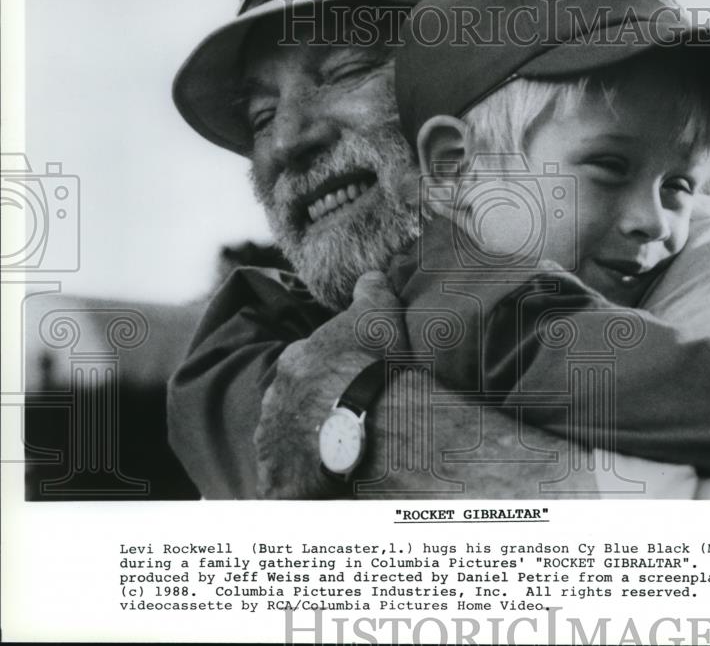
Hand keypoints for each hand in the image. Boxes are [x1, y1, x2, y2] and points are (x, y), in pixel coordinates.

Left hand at [254, 271, 406, 498]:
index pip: (302, 366)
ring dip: (302, 450)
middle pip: (289, 405)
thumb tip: (369, 275)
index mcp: (294, 363)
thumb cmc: (377, 364)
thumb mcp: (379, 311)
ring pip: (282, 445)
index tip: (346, 381)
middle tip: (342, 420)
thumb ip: (371, 290)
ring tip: (335, 458)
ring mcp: (273, 444)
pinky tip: (320, 491)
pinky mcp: (281, 483)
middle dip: (310, 413)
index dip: (325, 374)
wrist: (379, 422)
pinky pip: (284, 489)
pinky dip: (297, 490)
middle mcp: (275, 402)